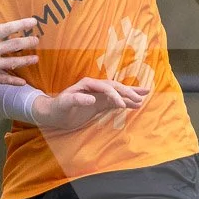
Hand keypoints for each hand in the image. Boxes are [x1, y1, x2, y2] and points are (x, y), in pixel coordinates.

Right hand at [0, 17, 38, 88]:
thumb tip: (3, 31)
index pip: (8, 28)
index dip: (22, 24)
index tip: (34, 22)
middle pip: (15, 45)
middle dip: (28, 42)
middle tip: (36, 41)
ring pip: (13, 62)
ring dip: (26, 61)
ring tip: (35, 59)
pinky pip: (4, 80)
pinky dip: (14, 81)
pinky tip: (23, 82)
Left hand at [31, 77, 148, 130]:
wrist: (53, 114)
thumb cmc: (57, 108)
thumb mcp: (64, 104)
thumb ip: (77, 100)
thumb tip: (92, 99)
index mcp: (88, 84)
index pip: (106, 87)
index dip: (114, 95)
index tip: (121, 104)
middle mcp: (95, 87)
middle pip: (115, 87)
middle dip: (128, 92)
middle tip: (141, 97)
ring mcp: (98, 95)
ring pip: (118, 93)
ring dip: (130, 95)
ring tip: (145, 96)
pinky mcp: (99, 104)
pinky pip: (115, 102)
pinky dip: (125, 103)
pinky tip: (135, 104)